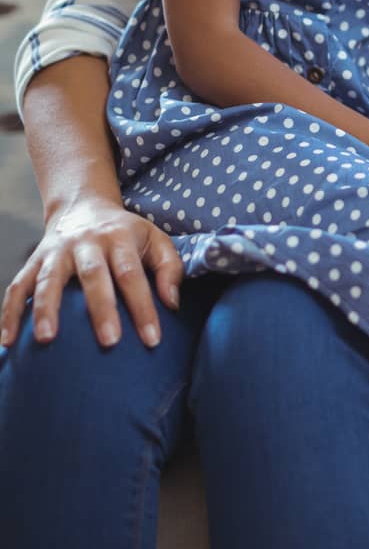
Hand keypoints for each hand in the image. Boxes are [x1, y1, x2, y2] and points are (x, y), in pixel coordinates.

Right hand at [1, 199, 183, 350]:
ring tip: (46, 339)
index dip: (143, 306)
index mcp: (119, 237)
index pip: (132, 274)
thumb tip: (172, 303)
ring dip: (45, 308)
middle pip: (93, 275)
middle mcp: (86, 242)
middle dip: (101, 309)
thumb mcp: (155, 239)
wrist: (83, 207)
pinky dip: (10, 313)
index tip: (152, 339)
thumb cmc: (125, 233)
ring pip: (48, 279)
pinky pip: (17, 287)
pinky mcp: (34, 261)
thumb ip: (170, 267)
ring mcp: (56, 251)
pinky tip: (7, 342)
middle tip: (109, 342)